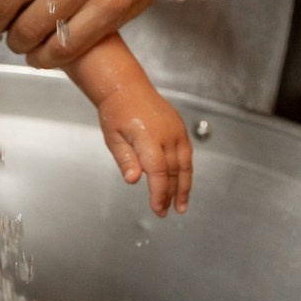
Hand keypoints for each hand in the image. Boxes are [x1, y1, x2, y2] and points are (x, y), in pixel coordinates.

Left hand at [97, 86, 192, 216]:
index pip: (158, 171)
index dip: (159, 193)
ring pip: (185, 164)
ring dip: (183, 187)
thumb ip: (125, 160)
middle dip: (170, 195)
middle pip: (173, 171)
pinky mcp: (180, 128)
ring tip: (181, 205)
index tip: (157, 209)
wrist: (126, 87)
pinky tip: (183, 184)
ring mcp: (177, 130)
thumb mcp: (113, 138)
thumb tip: (134, 181)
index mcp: (147, 136)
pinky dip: (186, 171)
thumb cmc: (116, 112)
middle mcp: (167, 133)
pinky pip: (187, 154)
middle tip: (165, 212)